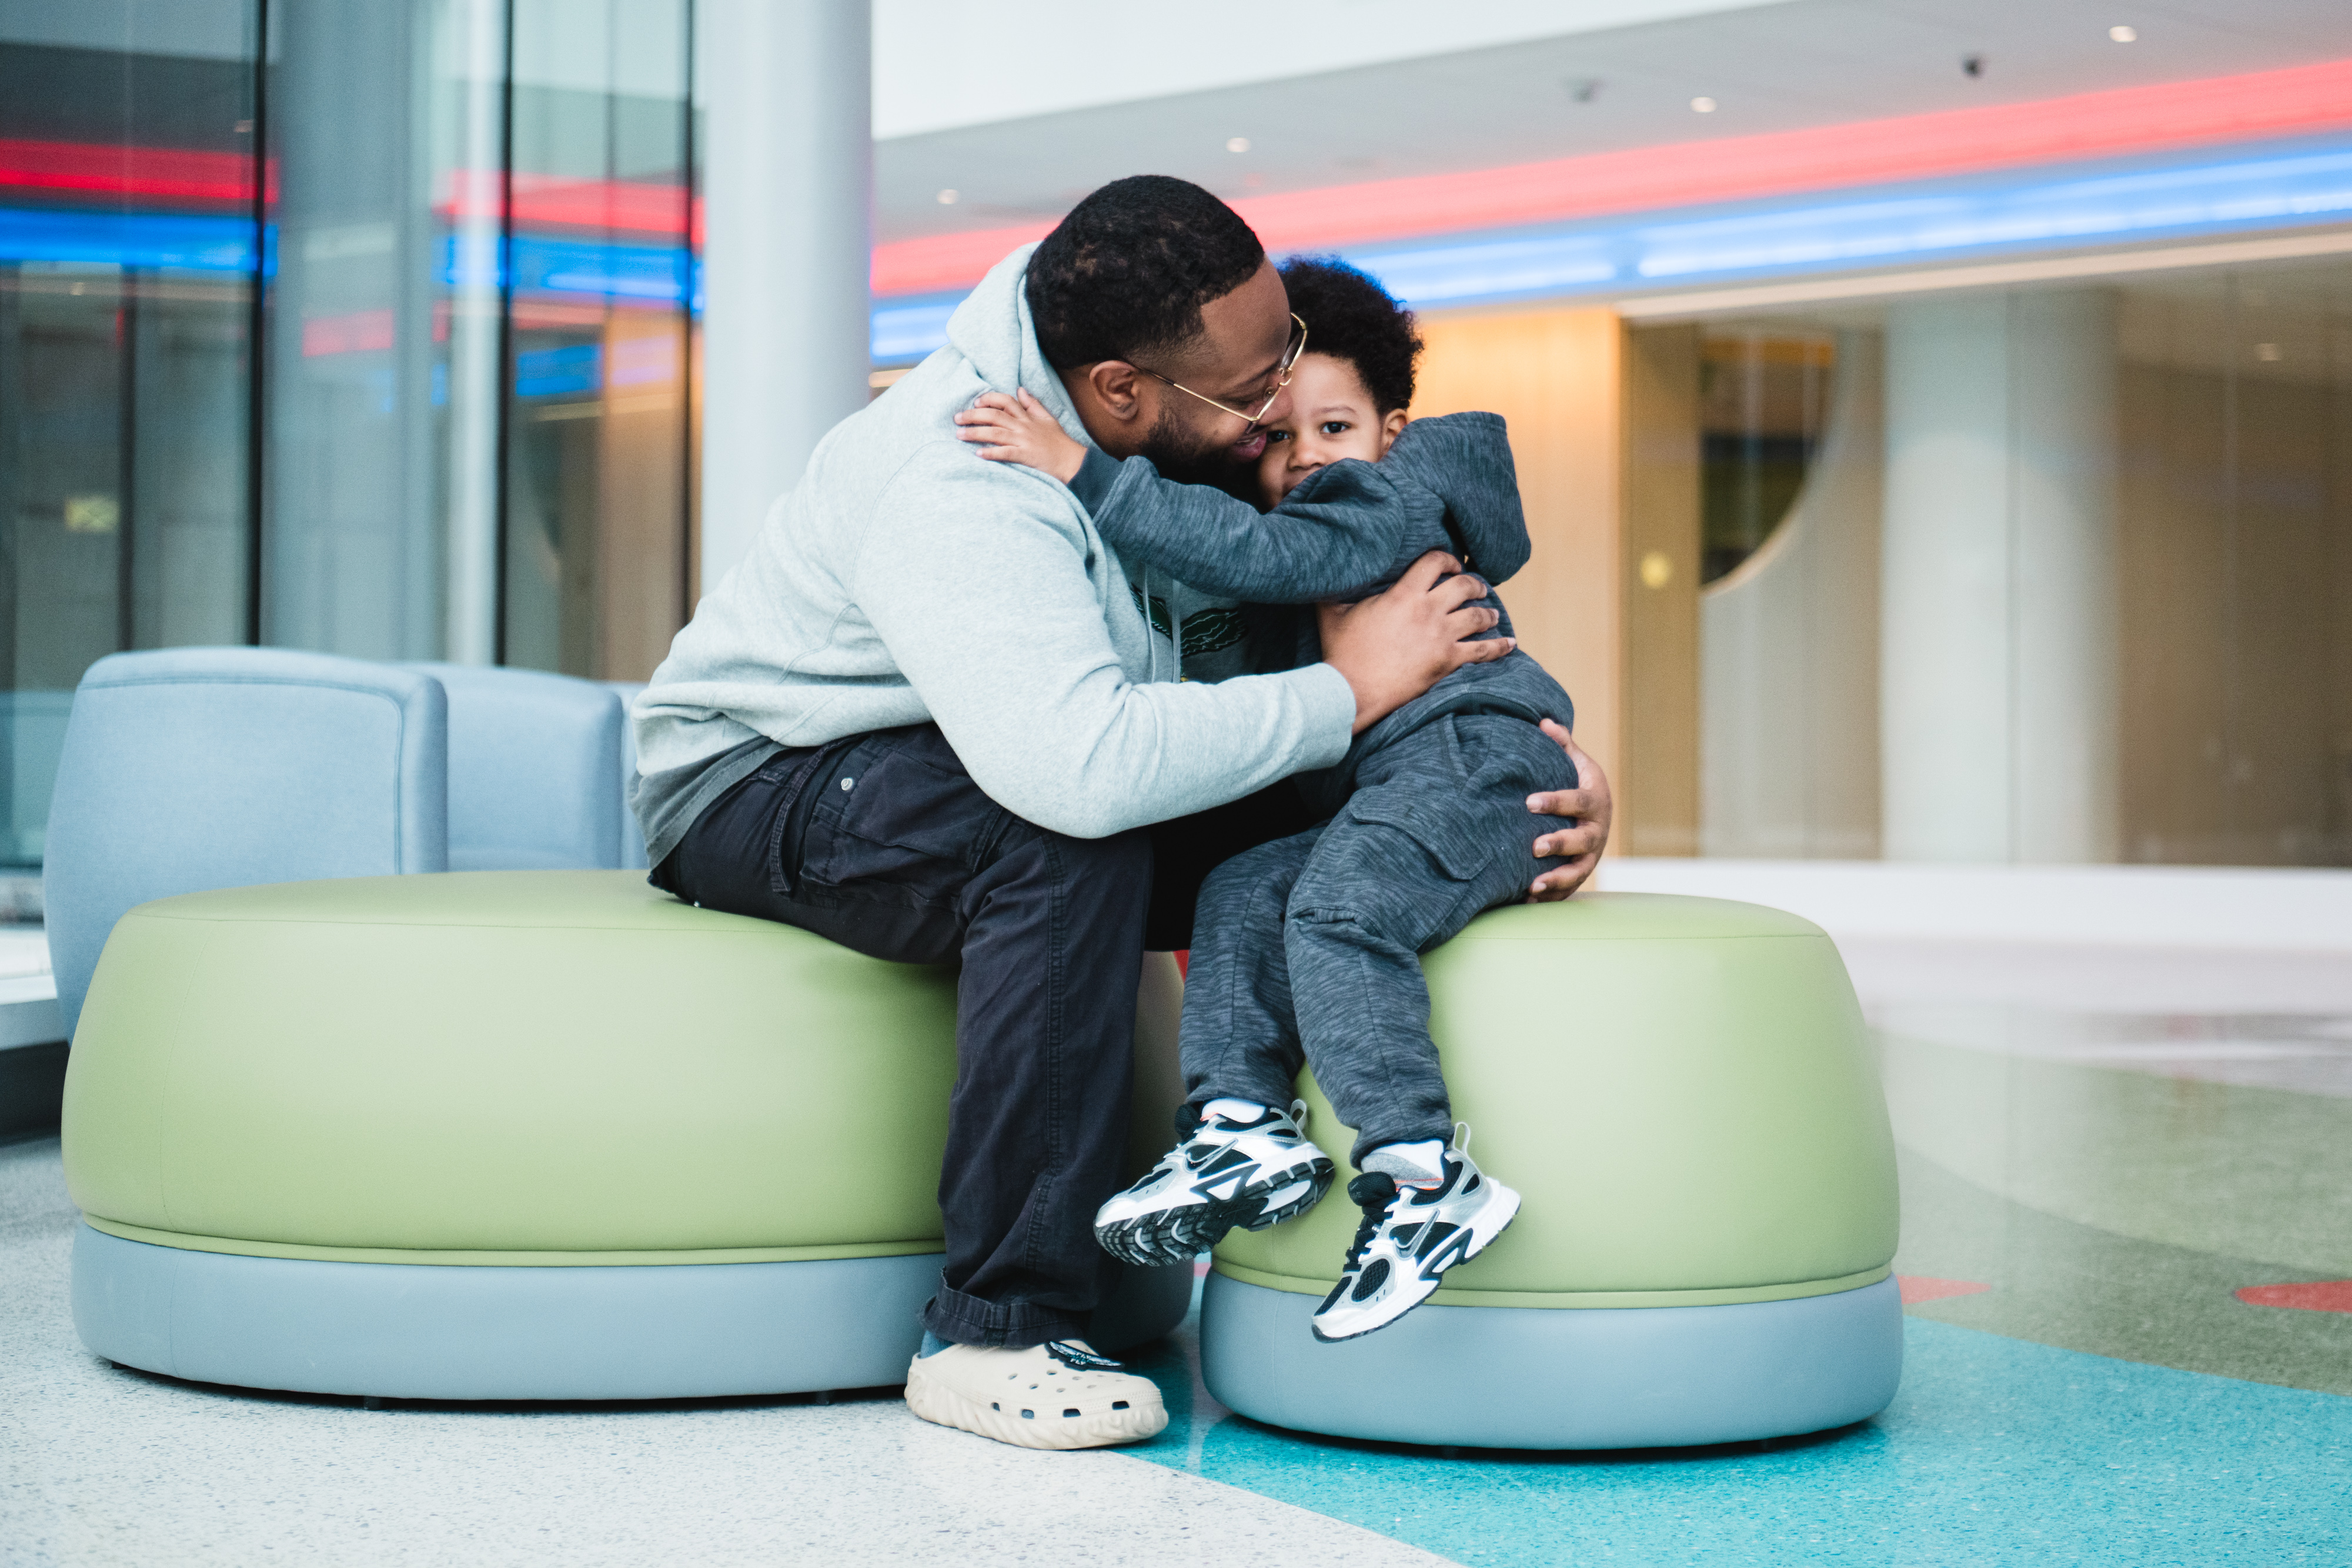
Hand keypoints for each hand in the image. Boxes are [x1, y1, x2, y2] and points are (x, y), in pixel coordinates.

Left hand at [955, 388, 1086, 484]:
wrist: (1072, 461)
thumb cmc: (1058, 442)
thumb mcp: (1047, 418)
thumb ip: (1032, 404)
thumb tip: (1020, 389)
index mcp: (1027, 417)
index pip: (1005, 401)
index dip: (989, 399)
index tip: (976, 403)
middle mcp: (1023, 426)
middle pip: (994, 416)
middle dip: (973, 415)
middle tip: (956, 418)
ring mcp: (1024, 440)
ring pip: (995, 433)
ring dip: (975, 433)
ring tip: (959, 435)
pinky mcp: (1026, 456)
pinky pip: (1005, 453)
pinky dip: (991, 453)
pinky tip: (978, 454)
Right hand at [1317, 550, 1511, 735]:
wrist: (1352, 692)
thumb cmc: (1341, 653)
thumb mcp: (1332, 613)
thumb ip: (1333, 589)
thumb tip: (1324, 572)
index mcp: (1404, 594)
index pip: (1435, 562)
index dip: (1448, 559)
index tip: (1452, 565)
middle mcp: (1428, 611)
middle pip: (1464, 586)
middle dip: (1475, 583)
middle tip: (1478, 587)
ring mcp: (1441, 637)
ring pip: (1478, 616)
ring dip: (1489, 613)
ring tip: (1492, 614)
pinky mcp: (1448, 662)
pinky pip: (1483, 651)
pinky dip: (1500, 646)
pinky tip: (1510, 644)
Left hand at [1524, 719, 1611, 902]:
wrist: (1596, 815)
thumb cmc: (1579, 784)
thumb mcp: (1576, 763)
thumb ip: (1562, 745)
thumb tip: (1544, 723)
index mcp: (1595, 801)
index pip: (1578, 801)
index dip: (1556, 801)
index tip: (1529, 801)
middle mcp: (1597, 831)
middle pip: (1581, 841)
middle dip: (1559, 844)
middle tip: (1534, 846)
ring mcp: (1590, 857)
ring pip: (1577, 872)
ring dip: (1556, 879)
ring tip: (1533, 885)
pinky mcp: (1579, 874)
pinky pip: (1568, 890)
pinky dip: (1550, 897)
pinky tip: (1527, 900)